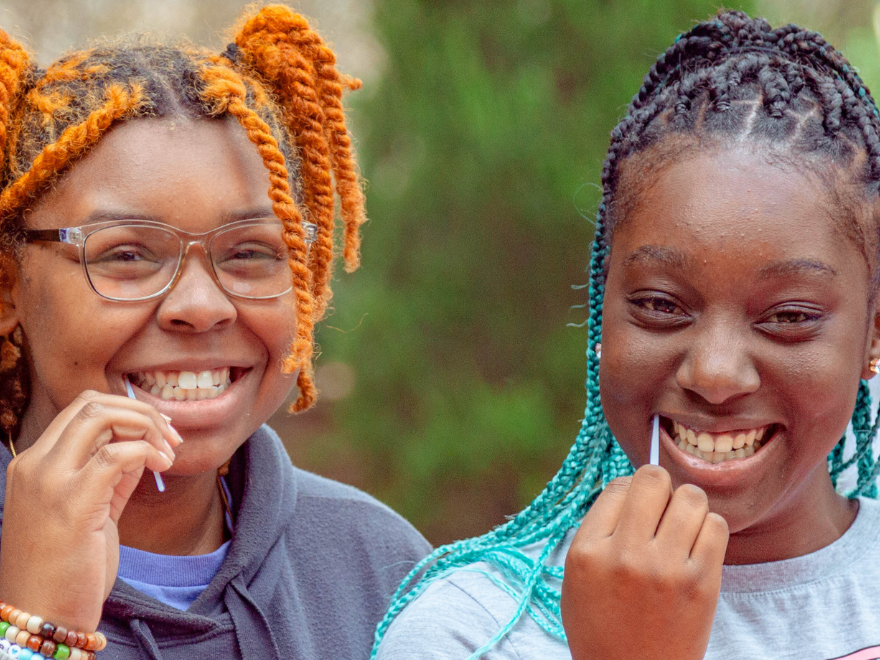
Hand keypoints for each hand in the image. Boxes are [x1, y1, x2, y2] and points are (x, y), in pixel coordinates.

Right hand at [0, 390, 180, 630]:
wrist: (43, 616)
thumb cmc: (67, 568)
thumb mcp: (91, 510)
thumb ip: (111, 474)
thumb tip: (143, 445)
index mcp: (34, 464)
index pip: (81, 408)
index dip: (128, 410)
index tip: (160, 430)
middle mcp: (35, 465)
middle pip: (91, 403)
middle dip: (140, 411)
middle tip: (172, 436)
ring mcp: (49, 481)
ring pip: (100, 415)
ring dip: (146, 425)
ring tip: (169, 453)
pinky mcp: (72, 503)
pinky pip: (117, 453)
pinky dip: (147, 451)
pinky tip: (162, 466)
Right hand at [561, 465, 727, 659]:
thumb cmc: (602, 624)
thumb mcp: (577, 576)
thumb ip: (599, 528)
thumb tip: (634, 485)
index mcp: (588, 551)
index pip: (618, 486)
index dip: (630, 491)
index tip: (635, 509)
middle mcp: (626, 555)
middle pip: (654, 480)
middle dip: (659, 487)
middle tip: (660, 509)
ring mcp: (666, 569)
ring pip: (691, 497)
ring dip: (687, 506)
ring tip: (680, 528)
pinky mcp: (702, 583)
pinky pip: (717, 525)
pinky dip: (708, 528)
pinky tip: (695, 547)